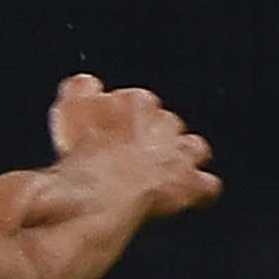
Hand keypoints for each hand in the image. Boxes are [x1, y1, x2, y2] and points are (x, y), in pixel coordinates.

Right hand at [43, 72, 218, 222]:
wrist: (104, 187)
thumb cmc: (87, 151)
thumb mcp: (72, 109)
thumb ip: (80, 90)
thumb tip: (85, 83)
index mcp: (137, 103)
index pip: (135, 102)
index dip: (121, 119)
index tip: (108, 132)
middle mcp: (164, 124)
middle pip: (165, 123)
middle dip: (153, 137)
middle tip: (131, 157)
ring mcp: (180, 155)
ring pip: (193, 147)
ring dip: (183, 156)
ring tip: (166, 172)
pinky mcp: (188, 184)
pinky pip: (206, 186)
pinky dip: (200, 190)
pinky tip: (191, 196)